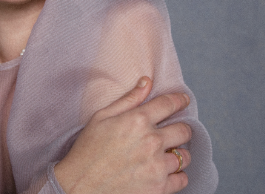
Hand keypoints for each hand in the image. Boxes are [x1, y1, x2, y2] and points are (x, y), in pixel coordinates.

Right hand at [54, 77, 191, 193]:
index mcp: (137, 120)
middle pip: (184, 130)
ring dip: (178, 154)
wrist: (79, 185)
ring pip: (185, 156)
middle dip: (180, 129)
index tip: (184, 101)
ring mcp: (157, 166)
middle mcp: (151, 142)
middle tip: (172, 133)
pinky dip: (176, 176)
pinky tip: (164, 173)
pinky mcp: (159, 188)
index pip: (169, 104)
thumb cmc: (87, 150)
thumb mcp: (101, 117)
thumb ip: (128, 99)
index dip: (180, 100)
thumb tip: (147, 81)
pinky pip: (182, 179)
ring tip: (164, 155)